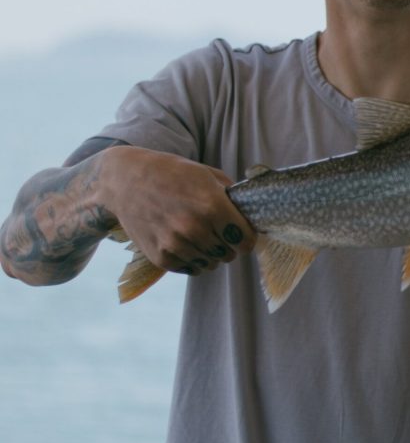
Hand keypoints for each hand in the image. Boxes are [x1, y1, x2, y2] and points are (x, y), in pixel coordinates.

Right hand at [100, 146, 256, 274]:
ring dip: (210, 254)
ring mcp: (176, 245)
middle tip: (218, 232)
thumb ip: (232, 195)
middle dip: (228, 245)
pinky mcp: (161, 257)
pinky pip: (191, 269)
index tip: (242, 234)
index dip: (247, 238)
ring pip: (210, 264)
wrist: (125, 180)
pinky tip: (184, 242)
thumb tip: (250, 214)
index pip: (245, 241)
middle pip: (229, 255)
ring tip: (199, 235)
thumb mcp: (207, 174)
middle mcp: (194, 228)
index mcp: (212, 206)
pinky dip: (192, 259)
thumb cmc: (171, 173)